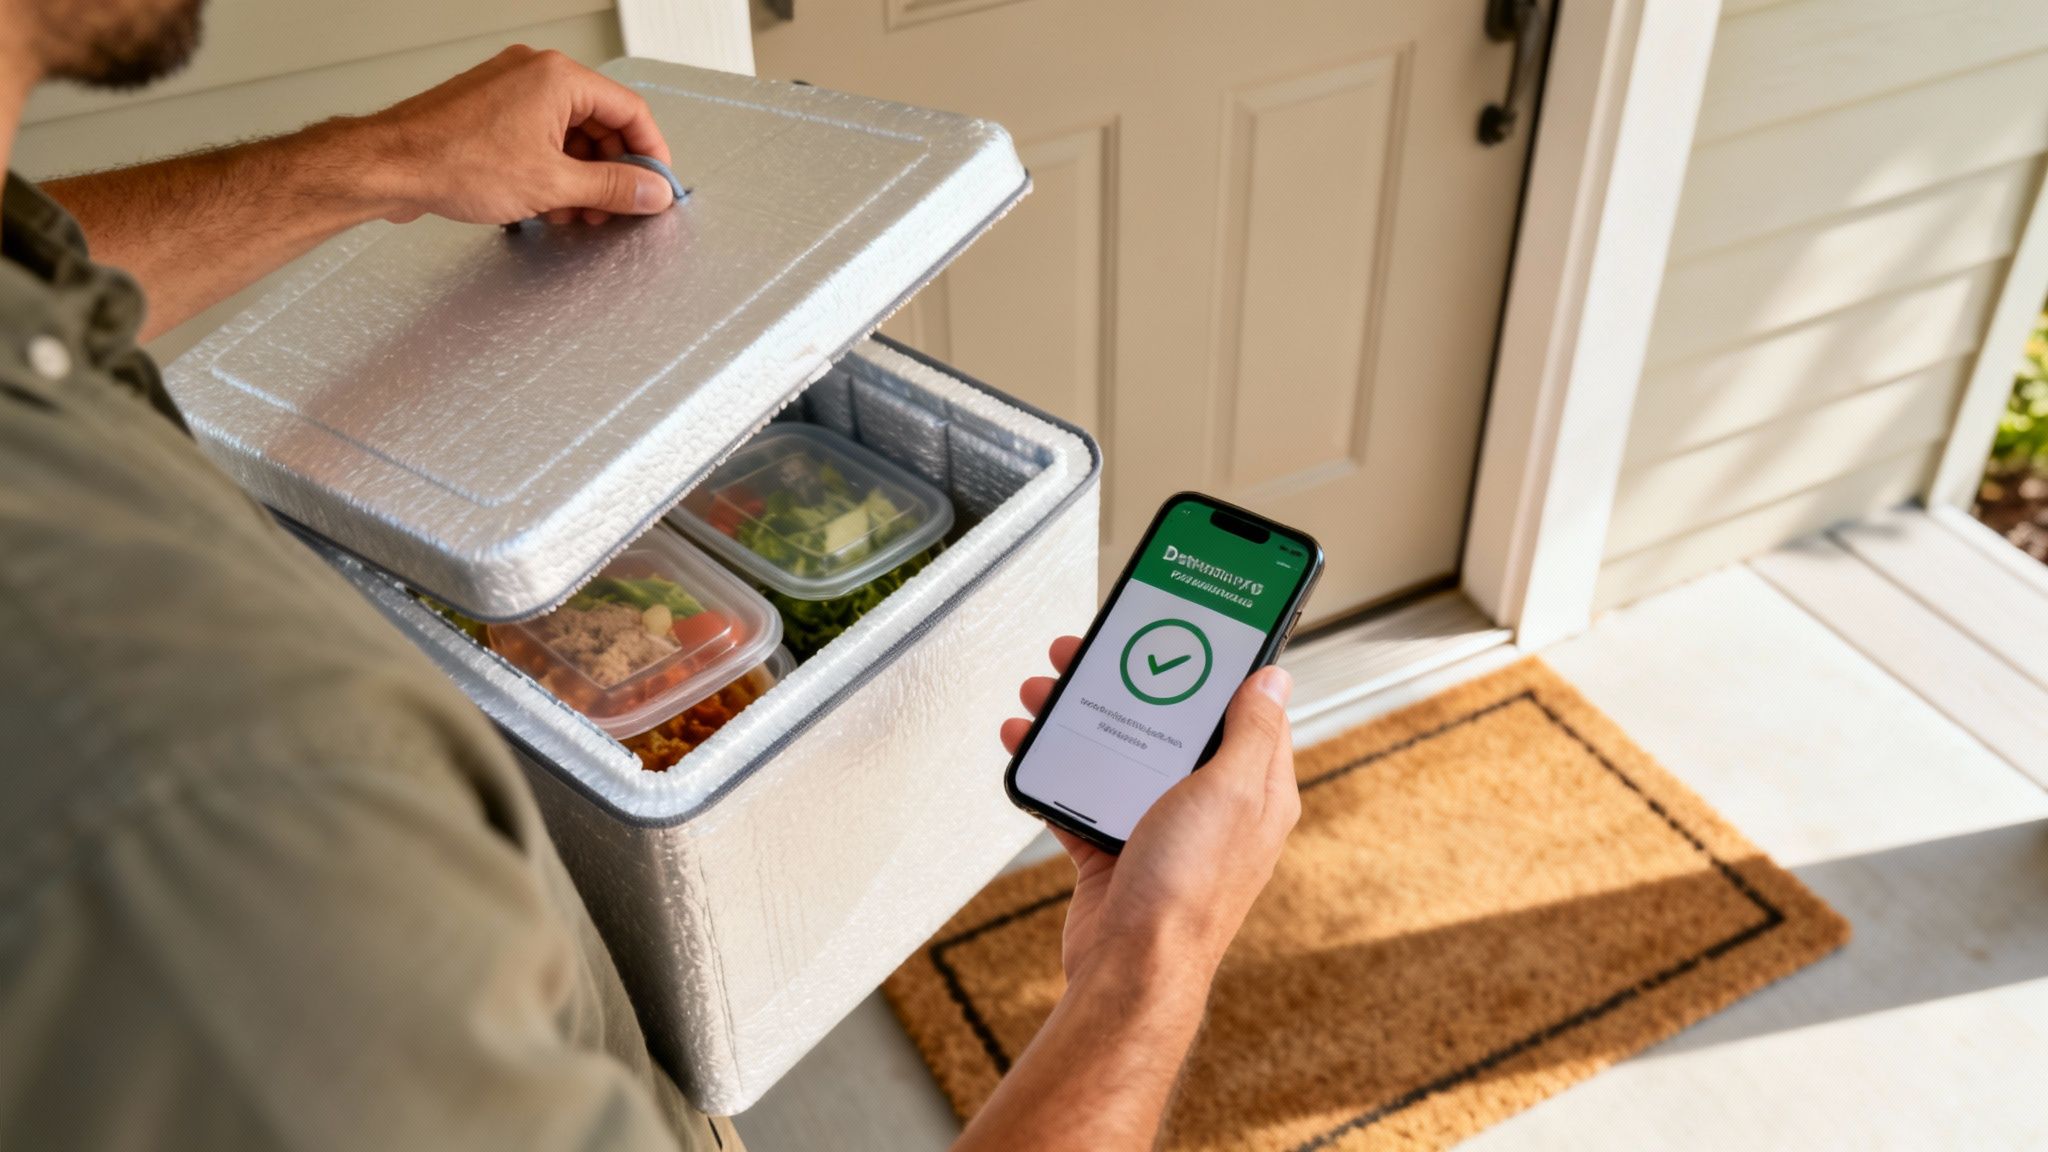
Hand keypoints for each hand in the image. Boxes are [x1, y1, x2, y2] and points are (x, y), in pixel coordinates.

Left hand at [354, 46, 674, 226]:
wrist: (388, 166)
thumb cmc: (454, 160)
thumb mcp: (552, 184)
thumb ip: (611, 188)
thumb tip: (651, 191)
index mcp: (558, 78)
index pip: (630, 110)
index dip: (650, 153)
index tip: (655, 187)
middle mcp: (535, 75)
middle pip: (600, 123)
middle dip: (611, 171)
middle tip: (614, 209)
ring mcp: (510, 91)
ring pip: (569, 134)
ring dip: (580, 177)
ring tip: (577, 213)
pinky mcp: (490, 112)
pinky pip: (539, 137)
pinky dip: (552, 170)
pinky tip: (548, 203)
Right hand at [1002, 638, 1298, 986]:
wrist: (1130, 972)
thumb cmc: (1188, 892)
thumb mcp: (1231, 792)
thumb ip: (1251, 732)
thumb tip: (1274, 679)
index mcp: (1255, 790)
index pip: (1242, 709)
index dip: (1211, 666)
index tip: (1181, 631)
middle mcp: (1212, 807)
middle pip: (1168, 724)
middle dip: (1124, 684)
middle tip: (1084, 653)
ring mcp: (1161, 829)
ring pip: (1119, 753)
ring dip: (1077, 719)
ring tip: (1042, 693)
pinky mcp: (1116, 850)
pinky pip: (1081, 796)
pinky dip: (1054, 769)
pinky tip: (1029, 746)